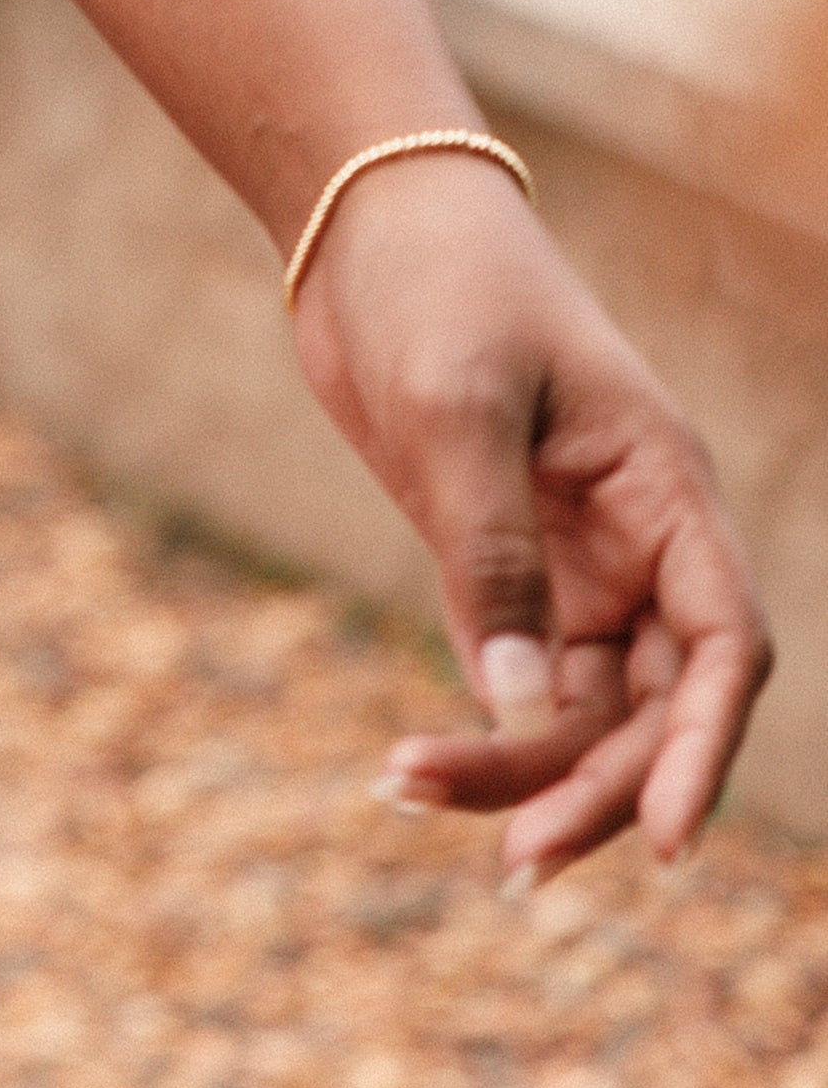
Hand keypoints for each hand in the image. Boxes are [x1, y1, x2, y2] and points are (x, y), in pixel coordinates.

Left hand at [289, 161, 771, 882]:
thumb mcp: (458, 410)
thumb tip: (524, 706)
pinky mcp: (503, 570)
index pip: (722, 651)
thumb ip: (492, 553)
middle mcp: (638, 543)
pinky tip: (413, 773)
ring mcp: (573, 562)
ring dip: (520, 770)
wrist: (365, 225)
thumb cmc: (437, 288)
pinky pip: (519, 683)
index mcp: (667, 494)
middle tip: (513, 862)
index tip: (663, 841)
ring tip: (412, 793)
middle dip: (593, 788)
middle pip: (652, 706)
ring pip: (583, 711)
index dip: (702, 751)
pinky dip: (480, 732)